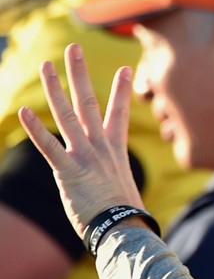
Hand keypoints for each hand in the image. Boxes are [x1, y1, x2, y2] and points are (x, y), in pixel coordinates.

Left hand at [17, 43, 144, 240]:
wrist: (123, 228)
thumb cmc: (124, 215)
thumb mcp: (121, 188)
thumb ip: (111, 177)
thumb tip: (113, 184)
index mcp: (114, 150)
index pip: (118, 113)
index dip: (121, 90)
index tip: (125, 69)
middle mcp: (100, 147)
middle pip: (88, 103)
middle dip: (81, 74)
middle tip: (75, 50)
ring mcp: (84, 157)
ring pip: (67, 115)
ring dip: (55, 88)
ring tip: (46, 66)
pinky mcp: (68, 171)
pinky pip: (49, 147)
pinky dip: (36, 129)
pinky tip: (24, 111)